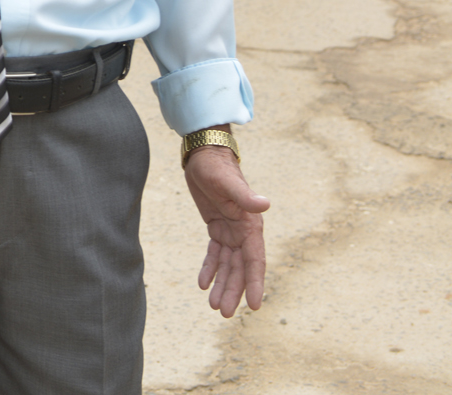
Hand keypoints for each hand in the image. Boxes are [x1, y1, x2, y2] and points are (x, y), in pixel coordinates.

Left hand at [185, 144, 269, 317]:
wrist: (204, 155)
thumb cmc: (216, 167)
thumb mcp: (227, 181)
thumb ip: (245, 195)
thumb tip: (265, 204)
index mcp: (250, 225)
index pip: (255, 260)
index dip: (255, 282)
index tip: (254, 306)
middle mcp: (244, 231)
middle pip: (240, 268)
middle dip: (234, 290)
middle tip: (223, 313)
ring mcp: (230, 230)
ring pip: (228, 264)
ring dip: (223, 284)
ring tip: (214, 306)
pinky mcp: (217, 226)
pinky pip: (215, 253)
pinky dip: (210, 268)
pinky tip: (203, 283)